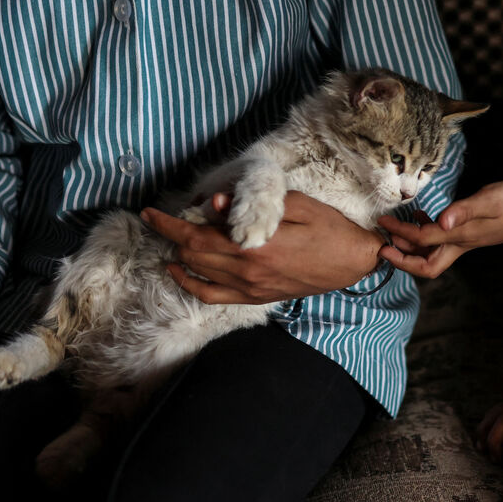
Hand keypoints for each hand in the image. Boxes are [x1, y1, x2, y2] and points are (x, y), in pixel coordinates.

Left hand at [142, 191, 383, 303]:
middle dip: (170, 236)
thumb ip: (254, 205)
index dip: (167, 224)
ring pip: (197, 274)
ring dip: (178, 256)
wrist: (353, 262)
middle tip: (162, 219)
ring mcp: (250, 288)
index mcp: (255, 245)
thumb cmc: (329, 228)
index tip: (149, 212)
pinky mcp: (256, 297)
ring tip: (171, 239)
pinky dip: (190, 283)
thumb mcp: (296, 205)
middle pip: (191, 255)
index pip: (196, 235)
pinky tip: (180, 271)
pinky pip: (212, 295)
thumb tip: (216, 204)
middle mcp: (247, 271)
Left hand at [378, 179, 502, 278]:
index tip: (383, 223)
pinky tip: (422, 216)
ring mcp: (466, 242)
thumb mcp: (490, 200)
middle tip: (382, 244)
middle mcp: (460, 244)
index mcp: (461, 236)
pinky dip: (426, 233)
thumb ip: (465, 210)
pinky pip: (441, 242)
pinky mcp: (470, 235)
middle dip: (401, 259)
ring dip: (411, 247)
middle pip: (425, 265)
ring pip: (432, 255)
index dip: (400, 232)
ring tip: (395, 231)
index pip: (422, 239)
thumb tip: (442, 220)